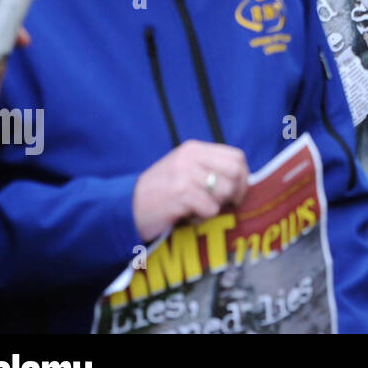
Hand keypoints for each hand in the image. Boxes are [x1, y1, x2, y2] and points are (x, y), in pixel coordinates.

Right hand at [132, 140, 248, 241]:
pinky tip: (187, 217)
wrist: (125, 208)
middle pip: (235, 172)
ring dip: (216, 206)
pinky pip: (210, 208)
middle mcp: (190, 157)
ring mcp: (185, 174)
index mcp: (194, 149)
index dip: (243, 176)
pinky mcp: (180, 194)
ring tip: (198, 210)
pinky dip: (202, 218)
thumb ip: (209, 169)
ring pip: (224, 191)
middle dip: (236, 192)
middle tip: (225, 205)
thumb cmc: (158, 193)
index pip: (236, 156)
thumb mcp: (183, 171)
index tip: (237, 192)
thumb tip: (242, 180)